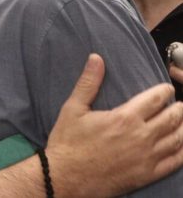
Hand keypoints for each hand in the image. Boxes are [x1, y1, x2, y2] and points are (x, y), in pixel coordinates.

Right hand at [47, 54, 182, 196]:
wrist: (65, 177)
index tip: (165, 88)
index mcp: (124, 118)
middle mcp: (141, 137)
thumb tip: (96, 58)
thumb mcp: (73, 108)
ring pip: (177, 139)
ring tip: (181, 120)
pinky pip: (175, 162)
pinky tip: (182, 145)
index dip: (163, 91)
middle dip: (177, 108)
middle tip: (177, 104)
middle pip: (171, 118)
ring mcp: (147, 158)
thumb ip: (88, 82)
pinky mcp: (147, 175)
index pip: (155, 99)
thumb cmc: (67, 142)